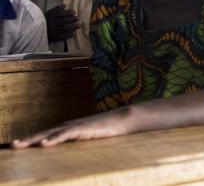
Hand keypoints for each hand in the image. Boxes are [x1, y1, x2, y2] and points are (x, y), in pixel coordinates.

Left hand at [11, 107, 131, 148]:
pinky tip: (44, 144)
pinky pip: (66, 134)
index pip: (46, 135)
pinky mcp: (84, 128)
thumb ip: (78, 143)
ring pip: (50, 133)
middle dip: (27, 140)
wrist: (123, 119)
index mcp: (69, 129)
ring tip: (19, 145)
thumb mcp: (88, 139)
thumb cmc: (107, 130)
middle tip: (10, 146)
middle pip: (43, 133)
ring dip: (34, 139)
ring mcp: (76, 126)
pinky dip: (53, 139)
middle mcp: (69, 126)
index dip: (31, 140)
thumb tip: (70, 153)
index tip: (16, 145)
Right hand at [45, 4, 80, 41]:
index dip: (68, 13)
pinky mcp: (54, 38)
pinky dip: (69, 35)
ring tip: (79, 25)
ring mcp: (53, 31)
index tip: (74, 12)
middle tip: (78, 18)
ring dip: (73, 27)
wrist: (36, 31)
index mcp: (50, 17)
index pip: (60, 14)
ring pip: (65, 29)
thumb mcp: (49, 13)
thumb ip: (57, 9)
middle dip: (72, 20)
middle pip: (64, 21)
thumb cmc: (45, 20)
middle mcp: (52, 24)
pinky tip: (74, 33)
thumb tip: (65, 5)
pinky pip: (63, 37)